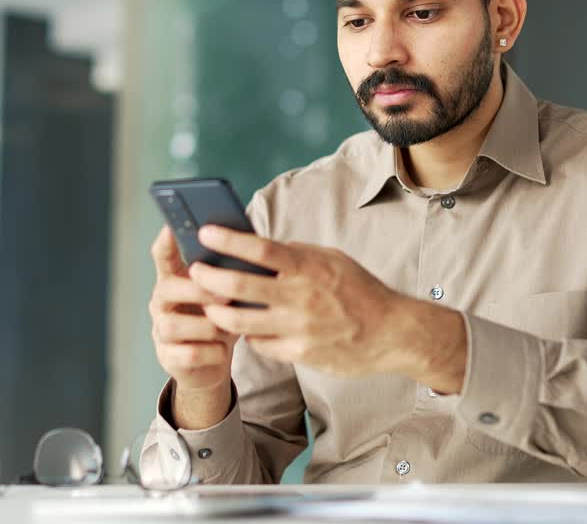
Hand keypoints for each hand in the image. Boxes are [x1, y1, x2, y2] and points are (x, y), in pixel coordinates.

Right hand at [148, 225, 237, 392]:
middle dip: (197, 290)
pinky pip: (187, 354)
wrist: (212, 361)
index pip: (162, 255)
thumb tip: (251, 248)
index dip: (166, 241)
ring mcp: (161, 330)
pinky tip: (222, 350)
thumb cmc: (221, 317)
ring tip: (228, 329)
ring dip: (207, 326)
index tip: (172, 227)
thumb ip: (228, 273)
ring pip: (174, 325)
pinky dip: (210, 352)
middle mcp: (162, 302)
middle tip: (227, 294)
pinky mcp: (169, 357)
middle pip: (166, 288)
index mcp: (175, 279)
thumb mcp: (226, 293)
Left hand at [188, 225, 410, 377]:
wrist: (391, 333)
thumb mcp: (333, 260)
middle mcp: (302, 297)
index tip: (205, 233)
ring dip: (217, 312)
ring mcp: (299, 328)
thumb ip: (298, 254)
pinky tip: (244, 327)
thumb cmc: (360, 291)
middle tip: (195, 271)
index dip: (229, 240)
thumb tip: (261, 246)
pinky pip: (259, 343)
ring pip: (240, 321)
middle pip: (240, 285)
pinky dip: (248, 334)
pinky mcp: (300, 353)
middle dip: (209, 277)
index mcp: (310, 267)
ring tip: (209, 305)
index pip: (261, 249)